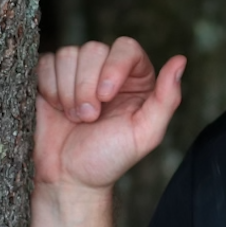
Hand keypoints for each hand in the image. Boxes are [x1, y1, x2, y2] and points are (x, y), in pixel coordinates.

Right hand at [34, 37, 185, 191]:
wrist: (68, 179)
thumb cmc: (107, 160)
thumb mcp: (145, 134)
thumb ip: (167, 99)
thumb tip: (180, 61)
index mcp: (135, 79)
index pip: (125, 47)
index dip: (113, 67)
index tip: (105, 97)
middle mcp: (106, 71)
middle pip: (93, 49)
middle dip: (86, 87)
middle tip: (88, 118)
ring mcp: (75, 74)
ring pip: (68, 54)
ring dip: (67, 91)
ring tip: (74, 118)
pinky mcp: (49, 78)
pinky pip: (46, 63)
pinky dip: (49, 87)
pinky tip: (57, 108)